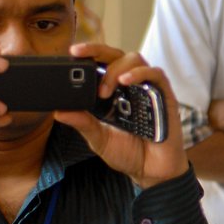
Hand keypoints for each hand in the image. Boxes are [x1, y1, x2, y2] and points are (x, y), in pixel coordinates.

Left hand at [54, 43, 187, 189]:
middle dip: (96, 50)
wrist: (152, 172)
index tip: (71, 52)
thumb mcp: (98, 138)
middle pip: (116, 54)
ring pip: (134, 59)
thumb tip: (58, 111)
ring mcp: (148, 89)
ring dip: (116, 68)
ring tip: (104, 89)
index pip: (100, 64)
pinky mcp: (164, 96)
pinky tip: (126, 82)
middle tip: (79, 57)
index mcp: (113, 92)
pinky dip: (140, 73)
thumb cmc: (129, 153)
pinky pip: (156, 74)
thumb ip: (82, 123)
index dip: (88, 54)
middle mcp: (130, 86)